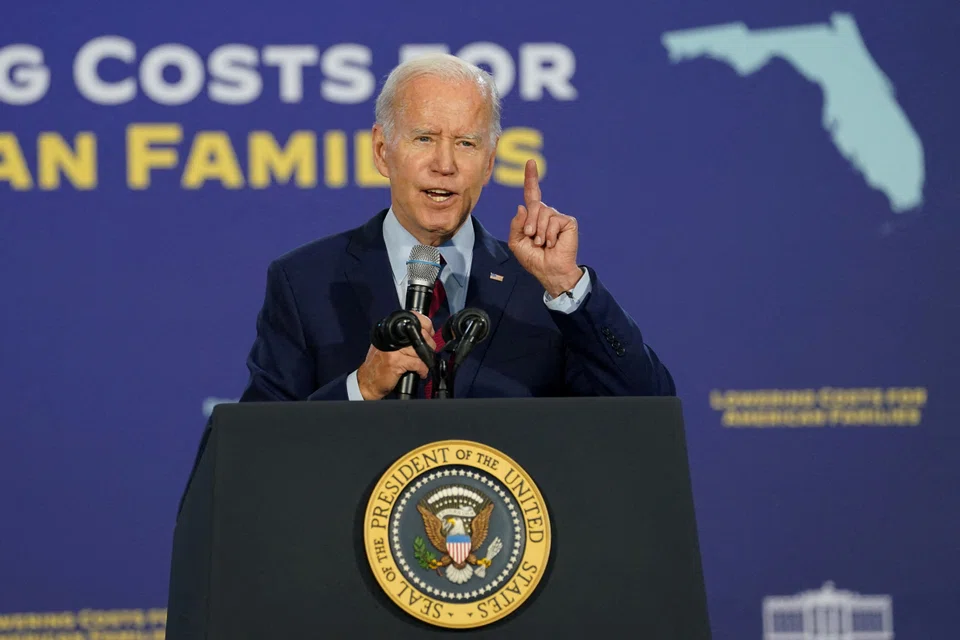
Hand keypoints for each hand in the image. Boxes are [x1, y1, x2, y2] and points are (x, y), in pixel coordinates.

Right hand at [357, 311, 435, 399]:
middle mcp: (391, 337)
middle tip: (429, 354)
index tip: (430, 333)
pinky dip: (422, 370)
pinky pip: (417, 363)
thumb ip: (403, 339)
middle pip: (420, 335)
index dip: (426, 325)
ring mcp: (393, 350)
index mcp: (390, 331)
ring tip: (424, 366)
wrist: (367, 381)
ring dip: (426, 360)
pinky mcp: (395, 362)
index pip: (412, 319)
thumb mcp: (389, 347)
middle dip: (429, 345)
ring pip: (420, 350)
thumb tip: (425, 334)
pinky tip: (420, 373)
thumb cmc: (379, 365)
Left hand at [508, 159, 582, 296]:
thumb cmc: (534, 259)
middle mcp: (546, 213)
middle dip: (529, 223)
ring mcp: (558, 217)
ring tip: (542, 243)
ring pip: (543, 213)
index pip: (532, 194)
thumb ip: (516, 225)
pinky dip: (549, 234)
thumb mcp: (517, 243)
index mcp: (534, 217)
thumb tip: (522, 206)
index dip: (531, 178)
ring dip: (539, 231)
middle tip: (531, 238)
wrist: (550, 271)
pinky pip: (553, 220)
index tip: (531, 162)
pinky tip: (552, 243)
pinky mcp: (568, 222)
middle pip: (534, 205)